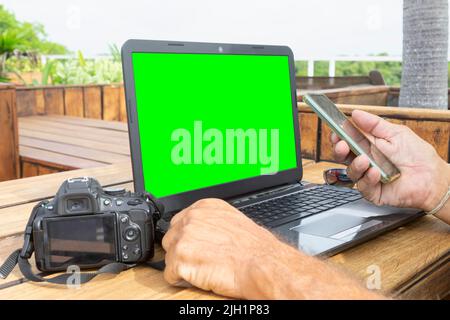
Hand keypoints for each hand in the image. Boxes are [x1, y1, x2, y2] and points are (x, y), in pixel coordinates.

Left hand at [162, 198, 282, 297]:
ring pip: (169, 257)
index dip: (186, 239)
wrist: (261, 263)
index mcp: (203, 207)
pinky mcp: (180, 260)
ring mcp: (183, 239)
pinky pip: (169, 275)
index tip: (194, 247)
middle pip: (171, 238)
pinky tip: (199, 277)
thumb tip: (202, 230)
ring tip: (203, 269)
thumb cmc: (254, 247)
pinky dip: (181, 280)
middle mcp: (191, 219)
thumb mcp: (232, 220)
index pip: (179, 222)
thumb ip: (211, 221)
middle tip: (199, 261)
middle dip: (181, 252)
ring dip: (182, 266)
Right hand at [332, 110, 449, 211]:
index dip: (339, 137)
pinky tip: (375, 173)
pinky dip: (367, 179)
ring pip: (351, 172)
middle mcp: (365, 161)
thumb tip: (356, 113)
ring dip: (355, 165)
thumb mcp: (396, 133)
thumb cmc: (418, 156)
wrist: (433, 177)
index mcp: (368, 146)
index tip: (336, 132)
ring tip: (364, 160)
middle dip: (339, 150)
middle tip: (342, 145)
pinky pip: (363, 187)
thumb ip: (374, 124)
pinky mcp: (373, 192)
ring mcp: (368, 177)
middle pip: (343, 157)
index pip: (347, 141)